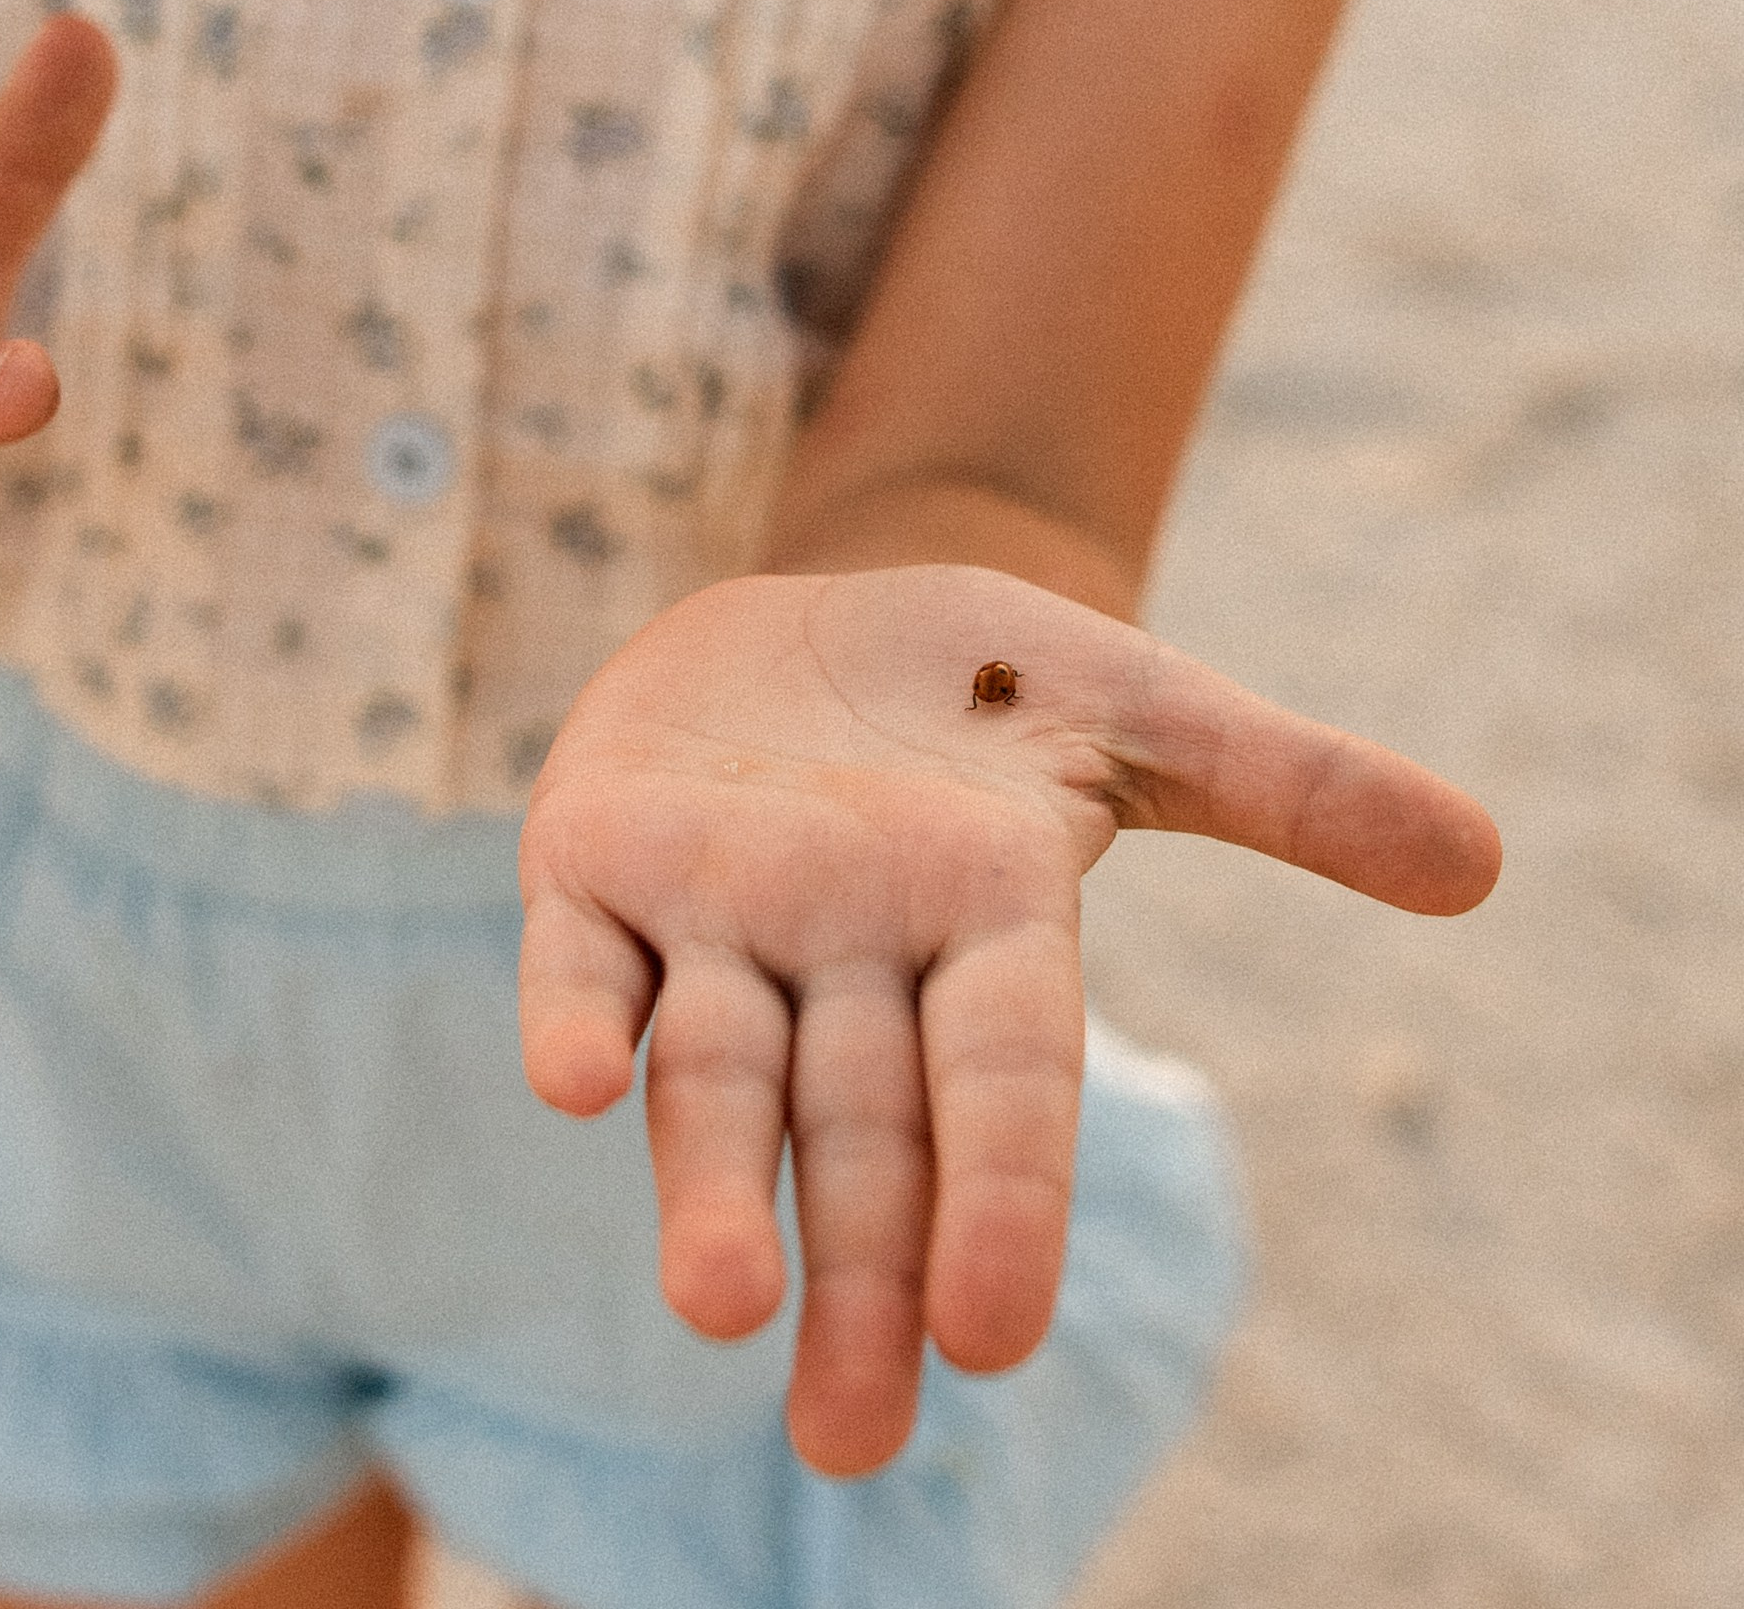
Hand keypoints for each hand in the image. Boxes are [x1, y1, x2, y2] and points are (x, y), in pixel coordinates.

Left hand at [518, 563, 1498, 1480]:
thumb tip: (1482, 859)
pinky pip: (579, 955)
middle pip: (860, 1135)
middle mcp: (849, 953)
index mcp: (986, 928)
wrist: (818, 607)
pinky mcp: (597, 856)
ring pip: (714, 1078)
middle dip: (858, 1282)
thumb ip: (1289, 781)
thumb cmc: (988, 687)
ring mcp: (717, 913)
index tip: (993, 1338)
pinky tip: (567, 1082)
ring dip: (710, 1192)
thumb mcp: (1137, 703)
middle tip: (849, 1441)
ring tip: (722, 1308)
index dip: (1001, 1201)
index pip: (1002, 1085)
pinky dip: (573, 1015)